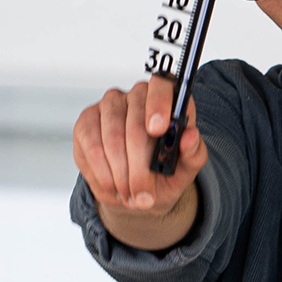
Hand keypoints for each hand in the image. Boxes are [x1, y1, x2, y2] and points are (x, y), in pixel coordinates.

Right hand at [73, 75, 206, 249]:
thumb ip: (194, 154)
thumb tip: (190, 137)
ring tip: (131, 195)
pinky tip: (113, 186)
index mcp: (168, 98)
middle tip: (145, 195)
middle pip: (135, 123)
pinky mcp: (87, 121)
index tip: (157, 130)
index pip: (162, 86)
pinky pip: (91, 145)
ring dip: (121, 174)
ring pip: (112, 137)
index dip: (158, 105)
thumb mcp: (186, 170)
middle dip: (140, 166)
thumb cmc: (165, 172)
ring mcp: (110, 105)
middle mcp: (137, 95)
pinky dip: (103, 172)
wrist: (139, 187)